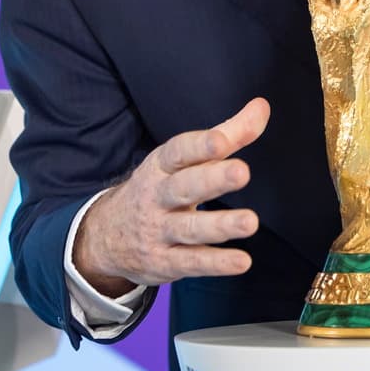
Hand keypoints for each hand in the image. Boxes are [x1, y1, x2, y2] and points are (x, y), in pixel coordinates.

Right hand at [73, 98, 268, 295]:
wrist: (107, 235)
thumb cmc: (158, 188)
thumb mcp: (183, 159)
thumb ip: (227, 134)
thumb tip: (262, 107)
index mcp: (161, 165)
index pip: (178, 152)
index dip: (199, 145)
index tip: (221, 141)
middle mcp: (157, 197)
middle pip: (184, 187)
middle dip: (212, 180)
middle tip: (241, 173)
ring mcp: (158, 231)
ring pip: (190, 228)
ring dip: (220, 226)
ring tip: (250, 222)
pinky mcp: (165, 263)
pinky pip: (191, 262)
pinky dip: (216, 263)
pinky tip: (241, 262)